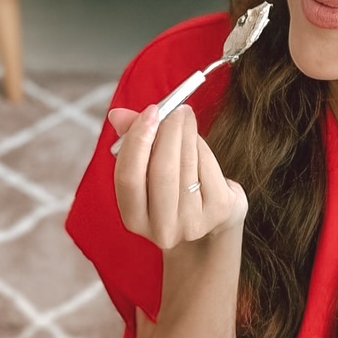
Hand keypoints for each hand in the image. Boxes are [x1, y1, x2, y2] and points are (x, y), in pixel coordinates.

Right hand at [109, 103, 247, 250]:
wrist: (211, 218)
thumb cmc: (173, 188)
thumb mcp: (147, 169)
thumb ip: (131, 141)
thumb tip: (118, 115)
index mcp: (134, 219)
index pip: (128, 177)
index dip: (137, 141)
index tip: (149, 113)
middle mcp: (162, 228)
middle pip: (161, 171)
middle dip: (168, 132)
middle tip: (174, 109)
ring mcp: (192, 223)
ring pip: (187, 165)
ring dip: (186, 133)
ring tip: (185, 117)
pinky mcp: (219, 211)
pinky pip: (208, 166)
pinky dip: (202, 146)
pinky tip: (198, 140)